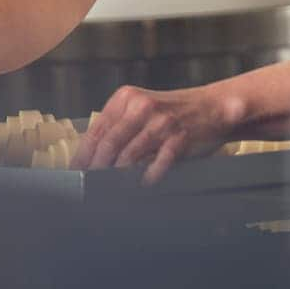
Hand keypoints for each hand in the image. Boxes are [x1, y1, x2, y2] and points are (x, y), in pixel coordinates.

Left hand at [73, 83, 241, 185]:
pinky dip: (149, 176)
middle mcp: (141, 106)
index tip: (76, 174)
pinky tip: (145, 184)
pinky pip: (158, 162)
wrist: (214, 106)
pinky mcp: (180, 135)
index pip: (96, 130)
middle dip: (97, 169)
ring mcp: (161, 121)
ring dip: (119, 176)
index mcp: (126, 98)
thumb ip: (118, 127)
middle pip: (109, 144)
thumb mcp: (141, 110)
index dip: (84, 156)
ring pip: (129, 155)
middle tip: (91, 188)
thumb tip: (90, 159)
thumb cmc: (173, 113)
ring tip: (112, 191)